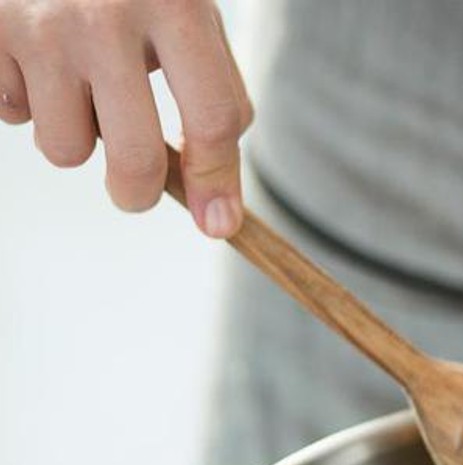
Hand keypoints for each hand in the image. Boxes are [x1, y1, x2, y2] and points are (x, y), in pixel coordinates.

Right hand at [0, 0, 252, 236]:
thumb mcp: (184, 12)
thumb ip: (211, 95)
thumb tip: (217, 205)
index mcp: (174, 1)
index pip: (213, 119)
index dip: (218, 181)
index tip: (219, 222)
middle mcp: (104, 13)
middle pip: (135, 158)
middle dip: (139, 193)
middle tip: (137, 190)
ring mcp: (39, 24)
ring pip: (65, 148)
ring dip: (73, 135)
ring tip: (75, 85)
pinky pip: (10, 114)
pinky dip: (23, 101)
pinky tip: (30, 59)